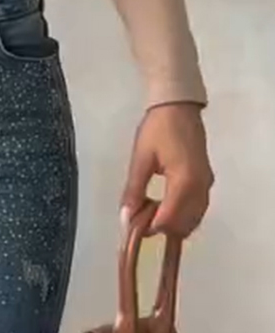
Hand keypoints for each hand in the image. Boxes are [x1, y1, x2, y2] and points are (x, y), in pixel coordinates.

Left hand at [121, 103, 213, 238]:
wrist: (179, 105)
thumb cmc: (158, 128)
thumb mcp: (141, 159)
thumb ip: (134, 192)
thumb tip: (126, 218)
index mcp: (184, 181)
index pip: (169, 219)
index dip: (150, 227)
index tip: (134, 225)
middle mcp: (200, 187)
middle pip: (183, 224)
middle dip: (161, 228)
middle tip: (141, 217)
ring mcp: (206, 184)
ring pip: (193, 220)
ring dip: (173, 224)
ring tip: (151, 212)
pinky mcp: (206, 181)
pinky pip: (198, 209)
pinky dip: (183, 216)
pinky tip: (165, 209)